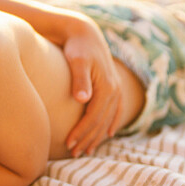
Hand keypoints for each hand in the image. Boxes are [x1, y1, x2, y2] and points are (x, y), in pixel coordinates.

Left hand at [57, 14, 121, 155]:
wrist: (85, 32)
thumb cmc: (77, 47)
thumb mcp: (77, 61)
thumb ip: (80, 79)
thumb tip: (83, 99)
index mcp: (107, 87)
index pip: (94, 117)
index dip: (82, 132)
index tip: (68, 144)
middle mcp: (115, 90)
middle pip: (101, 122)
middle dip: (88, 139)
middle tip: (74, 153)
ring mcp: (116, 89)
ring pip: (108, 120)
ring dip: (98, 137)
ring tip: (86, 150)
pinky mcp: (113, 87)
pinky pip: (114, 112)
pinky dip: (110, 125)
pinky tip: (106, 135)